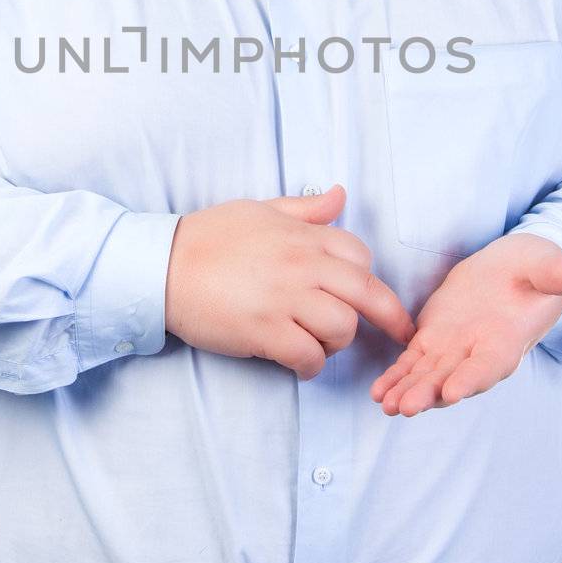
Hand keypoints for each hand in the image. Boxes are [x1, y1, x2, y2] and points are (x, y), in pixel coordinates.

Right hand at [165, 184, 415, 379]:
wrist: (161, 266)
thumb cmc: (207, 237)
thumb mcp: (260, 210)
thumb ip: (304, 209)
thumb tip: (340, 196)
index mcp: (302, 236)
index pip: (360, 255)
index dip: (366, 277)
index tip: (366, 295)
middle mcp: (301, 265)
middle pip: (368, 293)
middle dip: (391, 318)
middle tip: (400, 336)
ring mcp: (284, 298)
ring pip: (343, 328)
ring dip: (338, 343)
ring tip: (319, 344)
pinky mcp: (264, 331)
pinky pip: (309, 356)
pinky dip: (311, 366)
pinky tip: (299, 364)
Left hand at [370, 232, 561, 417]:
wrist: (514, 268)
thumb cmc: (535, 270)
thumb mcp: (548, 266)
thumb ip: (555, 274)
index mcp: (508, 339)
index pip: (490, 364)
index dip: (473, 378)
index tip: (453, 391)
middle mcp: (479, 353)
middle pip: (453, 378)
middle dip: (430, 394)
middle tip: (407, 407)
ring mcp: (455, 349)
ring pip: (428, 375)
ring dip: (408, 391)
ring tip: (386, 405)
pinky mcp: (434, 339)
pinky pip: (412, 362)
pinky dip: (397, 377)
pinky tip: (379, 393)